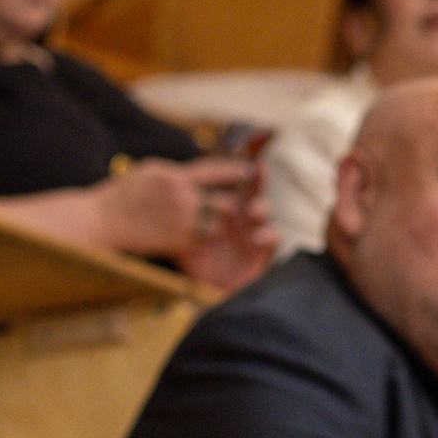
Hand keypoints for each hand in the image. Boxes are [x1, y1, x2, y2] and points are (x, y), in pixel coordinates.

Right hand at [95, 156, 266, 260]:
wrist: (101, 220)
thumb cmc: (122, 194)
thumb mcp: (149, 171)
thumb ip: (177, 173)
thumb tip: (197, 172)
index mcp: (176, 176)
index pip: (217, 171)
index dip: (237, 171)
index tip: (251, 171)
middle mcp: (183, 199)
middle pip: (226, 203)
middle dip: (229, 205)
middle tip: (230, 206)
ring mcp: (182, 223)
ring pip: (219, 225)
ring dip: (217, 224)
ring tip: (208, 222)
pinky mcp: (178, 243)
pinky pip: (204, 241)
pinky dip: (203, 238)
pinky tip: (195, 234)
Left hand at [177, 166, 276, 291]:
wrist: (201, 288)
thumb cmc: (190, 255)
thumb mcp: (179, 230)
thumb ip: (177, 210)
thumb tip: (165, 184)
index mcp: (222, 202)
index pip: (231, 179)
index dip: (237, 165)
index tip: (239, 149)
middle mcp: (240, 213)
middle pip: (252, 189)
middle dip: (257, 179)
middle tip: (257, 171)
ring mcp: (252, 231)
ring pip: (262, 212)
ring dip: (261, 208)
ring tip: (255, 210)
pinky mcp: (261, 253)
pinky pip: (272, 240)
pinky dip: (269, 236)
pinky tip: (259, 237)